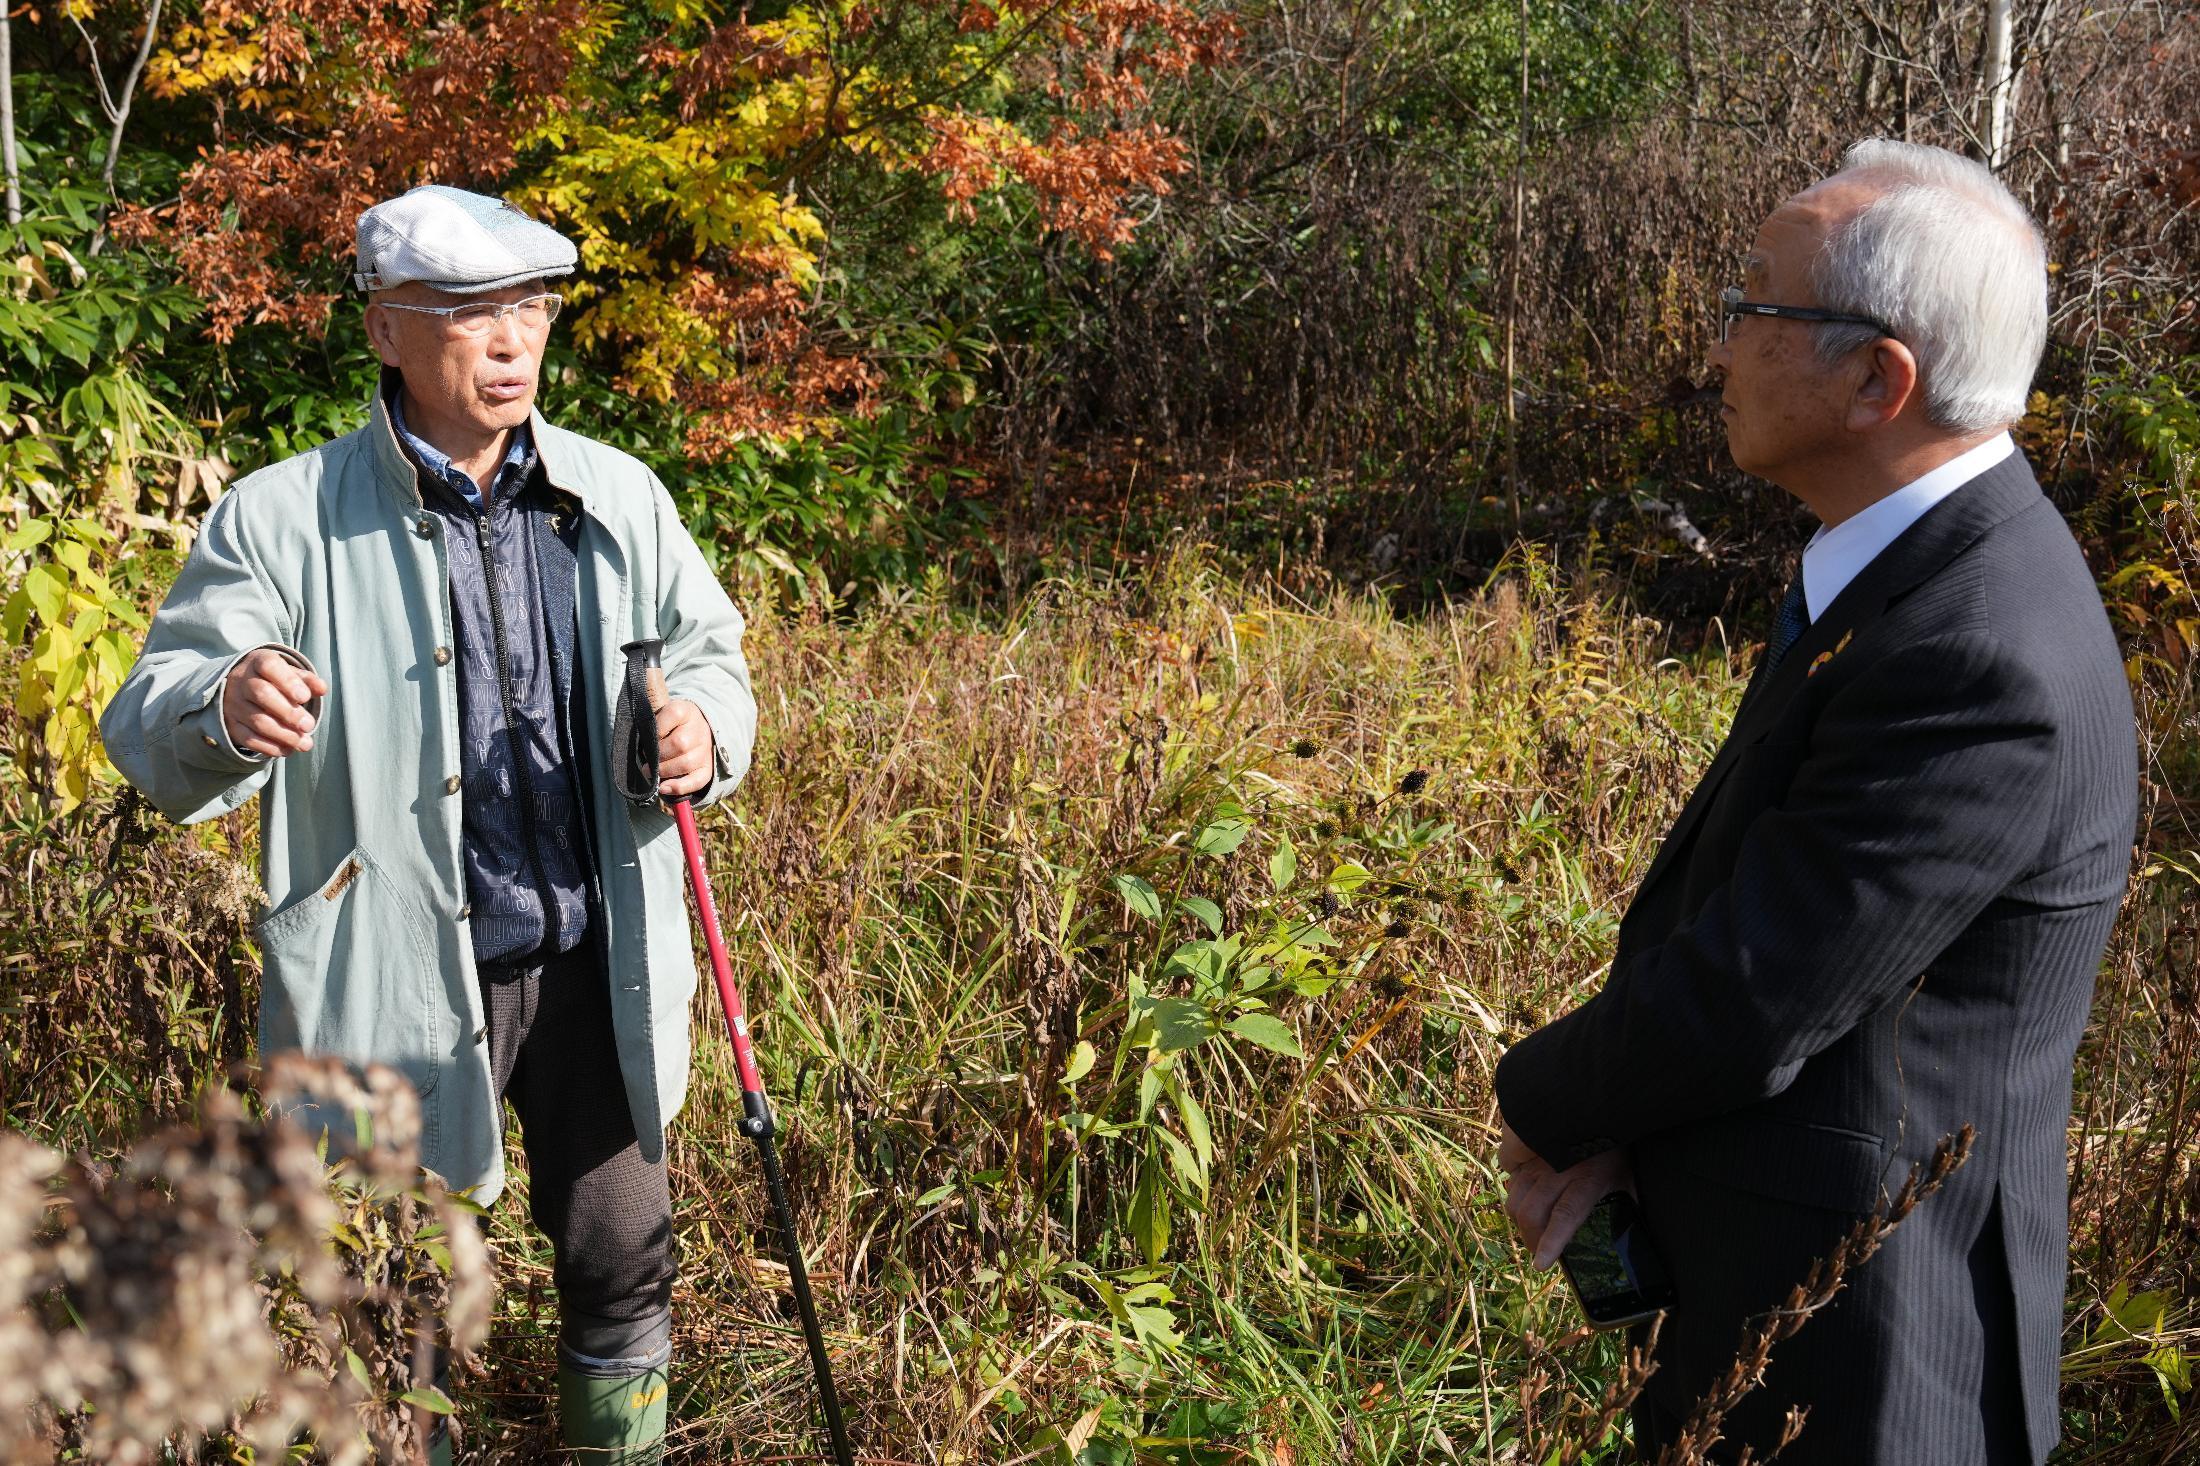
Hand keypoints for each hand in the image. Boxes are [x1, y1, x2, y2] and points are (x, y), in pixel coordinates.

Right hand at [222, 649, 327, 757]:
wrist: (238, 687)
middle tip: (309, 725)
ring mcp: (233, 704)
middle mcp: (241, 681)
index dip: (288, 682)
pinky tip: (288, 750)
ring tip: (305, 743)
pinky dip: (270, 747)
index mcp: (257, 662)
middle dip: (289, 712)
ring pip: (257, 720)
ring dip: (284, 735)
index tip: (305, 697)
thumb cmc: (272, 679)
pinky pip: (248, 738)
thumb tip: (321, 688)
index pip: (269, 666)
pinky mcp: (230, 724)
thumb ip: (306, 680)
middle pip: (262, 694)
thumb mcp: (288, 673)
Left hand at [656, 698, 714, 797]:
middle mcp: (699, 729)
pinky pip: (698, 780)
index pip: (673, 714)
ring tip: (652, 774)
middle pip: (680, 744)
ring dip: (665, 771)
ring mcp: (705, 749)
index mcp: (686, 711)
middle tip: (647, 762)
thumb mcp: (662, 713)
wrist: (695, 728)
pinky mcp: (708, 766)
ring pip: (687, 763)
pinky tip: (664, 788)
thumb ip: (651, 716)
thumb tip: (640, 727)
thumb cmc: (670, 724)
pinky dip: (680, 787)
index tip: (648, 737)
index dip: (657, 729)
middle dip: (659, 756)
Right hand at [1499, 1118, 1634, 1269]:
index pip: (1565, 1216)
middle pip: (1532, 1213)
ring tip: (1532, 1231)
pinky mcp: (1526, 1151)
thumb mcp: (1627, 1177)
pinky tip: (1526, 1200)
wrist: (1596, 1105)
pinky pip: (1509, 1178)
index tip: (1541, 1263)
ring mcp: (1538, 1159)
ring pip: (1516, 1198)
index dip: (1551, 1241)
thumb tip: (1636, 1235)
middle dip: (1532, 1240)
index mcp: (1587, 1180)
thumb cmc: (1616, 1147)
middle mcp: (1557, 1170)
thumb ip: (1627, 1203)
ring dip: (1521, 1221)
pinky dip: (1515, 1195)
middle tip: (1540, 1252)